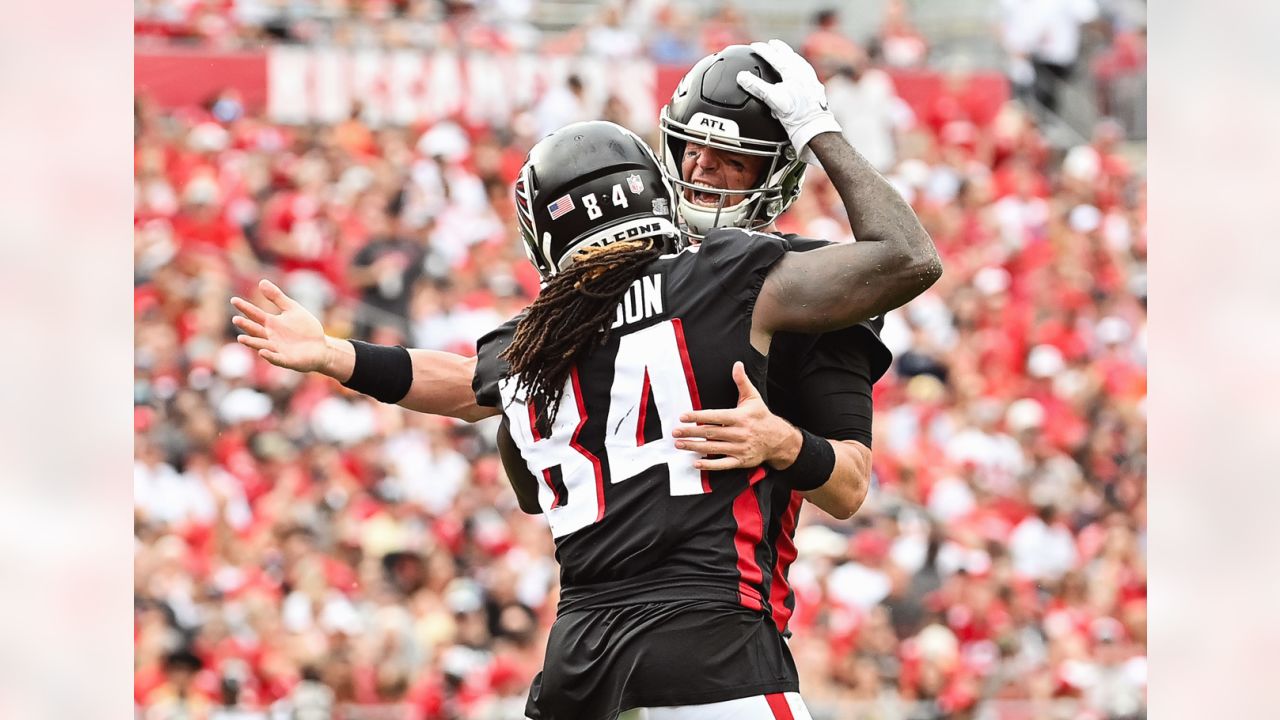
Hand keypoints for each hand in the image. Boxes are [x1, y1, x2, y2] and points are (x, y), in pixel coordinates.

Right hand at [231, 279, 336, 374]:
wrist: (321, 346)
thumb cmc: (305, 328)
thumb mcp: (292, 309)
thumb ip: (277, 297)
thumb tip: (261, 281)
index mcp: (271, 323)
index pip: (255, 314)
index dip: (245, 307)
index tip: (234, 300)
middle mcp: (270, 337)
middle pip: (255, 330)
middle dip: (246, 326)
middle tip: (236, 319)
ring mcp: (277, 349)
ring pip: (261, 345)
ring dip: (252, 342)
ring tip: (241, 338)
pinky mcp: (286, 360)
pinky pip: (276, 358)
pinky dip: (269, 356)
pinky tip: (262, 352)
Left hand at [672, 361, 802, 470]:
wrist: (779, 440)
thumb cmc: (762, 417)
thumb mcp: (753, 398)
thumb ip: (742, 382)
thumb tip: (737, 365)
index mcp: (740, 417)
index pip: (716, 416)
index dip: (698, 416)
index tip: (683, 416)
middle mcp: (739, 433)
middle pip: (711, 433)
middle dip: (691, 432)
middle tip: (675, 432)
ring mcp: (740, 449)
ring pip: (713, 448)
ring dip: (694, 447)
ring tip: (679, 444)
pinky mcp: (741, 461)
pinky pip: (723, 464)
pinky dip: (709, 465)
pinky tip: (696, 463)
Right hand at [736, 39, 841, 164]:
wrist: (814, 126)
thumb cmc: (794, 114)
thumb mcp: (772, 99)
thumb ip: (756, 86)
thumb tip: (741, 77)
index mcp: (792, 70)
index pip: (774, 55)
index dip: (762, 50)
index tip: (754, 46)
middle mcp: (803, 71)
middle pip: (789, 54)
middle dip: (779, 47)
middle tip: (771, 43)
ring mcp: (811, 78)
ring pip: (799, 61)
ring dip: (790, 55)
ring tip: (785, 54)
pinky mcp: (816, 87)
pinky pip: (806, 70)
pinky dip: (799, 66)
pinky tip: (800, 72)